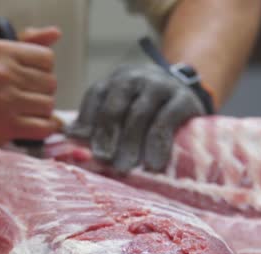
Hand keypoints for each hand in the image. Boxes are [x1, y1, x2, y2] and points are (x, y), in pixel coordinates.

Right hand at [0, 27, 59, 148]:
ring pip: (49, 105)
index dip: (41, 71)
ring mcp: (5, 100)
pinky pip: (44, 126)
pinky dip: (42, 128)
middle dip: (40, 92)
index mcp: (0, 51)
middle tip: (21, 97)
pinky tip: (28, 125)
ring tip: (21, 111)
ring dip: (40, 111)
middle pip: (50, 83)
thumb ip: (26, 43)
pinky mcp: (7, 125)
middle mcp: (2, 73)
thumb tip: (55, 33)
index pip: (46, 59)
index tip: (27, 77)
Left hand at [68, 64, 204, 172]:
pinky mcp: (184, 99)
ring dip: (130, 143)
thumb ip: (99, 123)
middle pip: (115, 106)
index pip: (96, 96)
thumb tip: (70, 137)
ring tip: (125, 169)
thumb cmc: (148, 112)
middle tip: (104, 161)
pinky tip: (154, 165)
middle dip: (107, 135)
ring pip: (139, 114)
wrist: (190, 94)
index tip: (83, 146)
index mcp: (115, 81)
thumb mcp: (124, 110)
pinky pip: (166, 120)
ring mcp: (160, 86)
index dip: (88, 121)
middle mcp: (135, 78)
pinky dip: (158, 144)